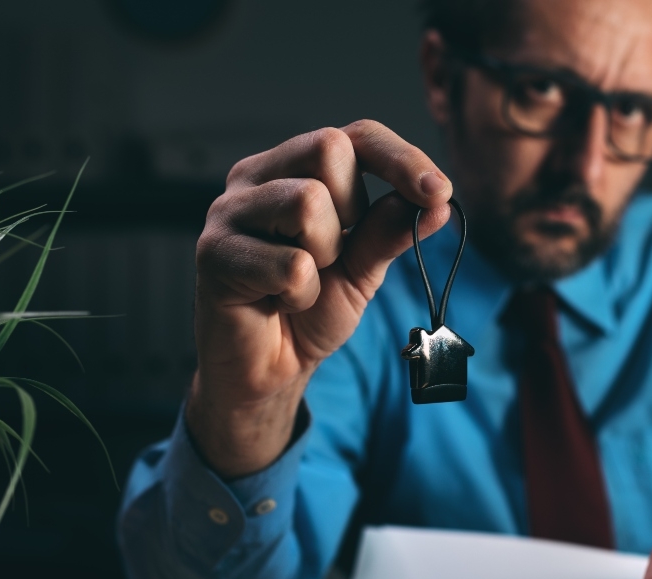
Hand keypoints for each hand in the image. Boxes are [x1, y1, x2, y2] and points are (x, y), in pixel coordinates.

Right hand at [187, 120, 453, 477]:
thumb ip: (392, 232)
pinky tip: (279, 302)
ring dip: (323, 256)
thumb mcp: (364, 270)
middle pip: (329, 148)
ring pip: (306, 201)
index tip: (439, 191)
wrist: (266, 369)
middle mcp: (257, 176)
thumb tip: (439, 202)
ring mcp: (229, 210)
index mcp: (294, 168)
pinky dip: (300, 294)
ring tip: (301, 281)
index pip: (356, 135)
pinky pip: (290, 264)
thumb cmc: (308, 310)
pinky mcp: (212, 251)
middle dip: (351, 210)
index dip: (402, 158)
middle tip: (332, 254)